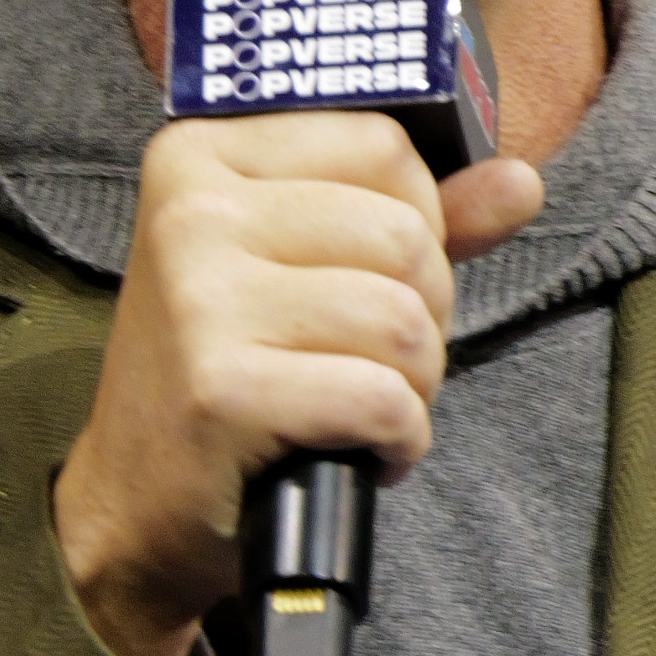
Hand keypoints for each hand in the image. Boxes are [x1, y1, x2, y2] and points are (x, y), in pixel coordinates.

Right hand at [53, 117, 541, 655]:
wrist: (135, 509)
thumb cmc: (229, 378)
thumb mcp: (305, 271)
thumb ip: (414, 217)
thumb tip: (520, 181)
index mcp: (204, 154)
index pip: (384, 146)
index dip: (416, 224)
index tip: (365, 283)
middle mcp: (193, 210)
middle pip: (405, 234)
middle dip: (422, 317)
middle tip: (364, 364)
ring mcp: (200, 297)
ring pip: (404, 320)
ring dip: (412, 387)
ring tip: (359, 411)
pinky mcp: (220, 388)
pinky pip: (380, 398)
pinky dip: (397, 441)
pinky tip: (357, 453)